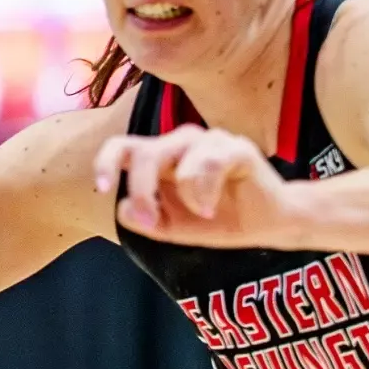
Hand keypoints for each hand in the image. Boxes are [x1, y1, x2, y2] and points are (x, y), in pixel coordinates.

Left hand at [93, 125, 298, 247]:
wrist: (267, 223)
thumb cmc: (216, 219)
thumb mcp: (171, 227)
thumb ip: (144, 218)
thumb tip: (123, 207)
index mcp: (161, 158)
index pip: (122, 147)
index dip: (106, 163)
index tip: (101, 189)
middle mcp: (181, 143)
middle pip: (146, 153)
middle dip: (143, 189)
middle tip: (152, 221)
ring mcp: (210, 141)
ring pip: (179, 161)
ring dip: (185, 196)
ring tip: (203, 213)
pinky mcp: (237, 148)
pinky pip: (210, 163)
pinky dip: (206, 191)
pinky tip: (211, 208)